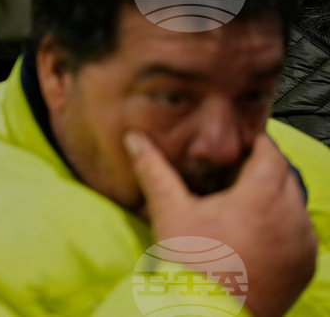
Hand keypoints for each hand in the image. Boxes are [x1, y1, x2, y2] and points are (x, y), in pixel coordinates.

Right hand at [126, 131, 316, 316]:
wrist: (209, 314)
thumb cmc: (192, 264)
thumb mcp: (169, 210)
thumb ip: (154, 169)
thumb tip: (135, 140)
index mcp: (262, 195)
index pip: (268, 151)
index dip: (249, 145)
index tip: (232, 149)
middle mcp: (291, 216)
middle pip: (282, 176)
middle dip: (260, 172)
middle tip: (230, 178)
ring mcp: (301, 244)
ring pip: (293, 205)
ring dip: (273, 200)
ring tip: (240, 210)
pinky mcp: (303, 267)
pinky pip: (298, 235)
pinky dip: (281, 229)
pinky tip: (253, 236)